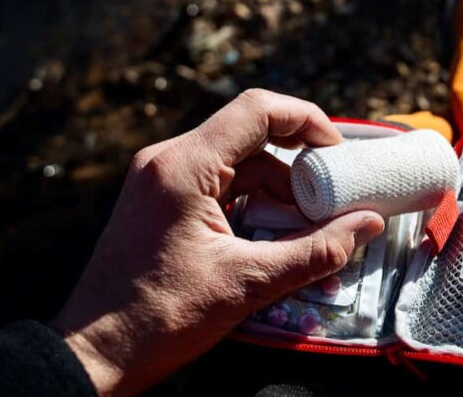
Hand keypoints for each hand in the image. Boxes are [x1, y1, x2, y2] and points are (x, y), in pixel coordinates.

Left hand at [51, 89, 384, 394]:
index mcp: (183, 167)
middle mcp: (168, 161)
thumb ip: (316, 252)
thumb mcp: (247, 284)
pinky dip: (253, 202)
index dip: (306, 119)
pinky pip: (220, 183)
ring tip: (310, 228)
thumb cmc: (158, 318)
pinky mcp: (163, 200)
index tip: (337, 151)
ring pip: (239, 162)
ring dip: (278, 188)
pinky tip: (276, 235)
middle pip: (251, 135)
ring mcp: (162, 179)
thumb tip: (369, 225)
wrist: (94, 354)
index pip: (257, 109)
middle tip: (333, 197)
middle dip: (298, 165)